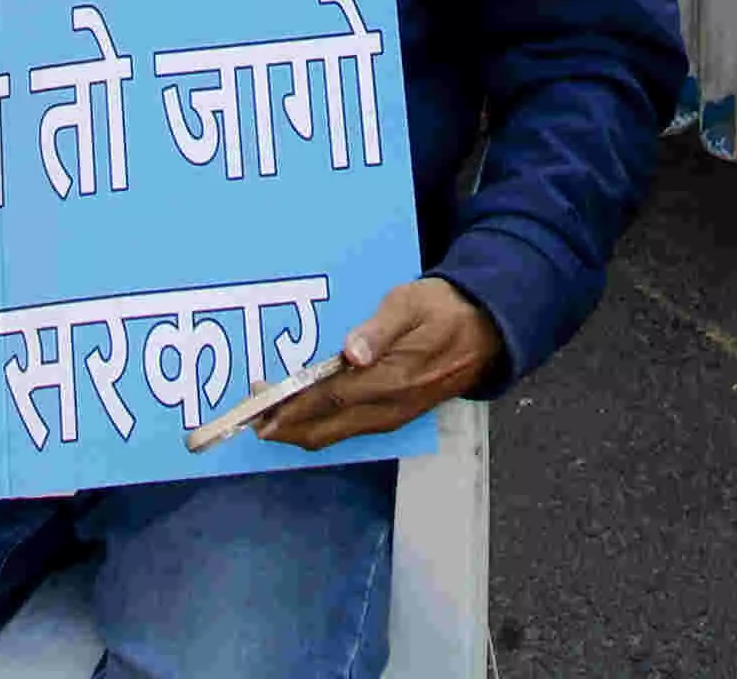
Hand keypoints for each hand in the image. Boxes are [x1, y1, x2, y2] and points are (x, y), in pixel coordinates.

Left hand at [257, 277, 501, 451]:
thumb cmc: (443, 309)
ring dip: (299, 427)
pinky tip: (304, 411)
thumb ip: (380, 329)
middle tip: (250, 414)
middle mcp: (388, 407)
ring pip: (334, 433)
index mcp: (389, 380)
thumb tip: (351, 353)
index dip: (290, 406)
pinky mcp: (394, 416)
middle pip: (323, 428)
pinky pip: (348, 429)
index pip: (328, 399)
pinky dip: (320, 425)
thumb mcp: (412, 302)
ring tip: (269, 413)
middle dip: (284, 425)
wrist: (486, 332)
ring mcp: (391, 417)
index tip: (258, 406)